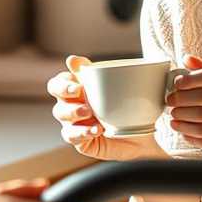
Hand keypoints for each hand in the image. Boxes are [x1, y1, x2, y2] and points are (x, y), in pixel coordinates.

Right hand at [47, 55, 166, 161]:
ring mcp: (75, 126)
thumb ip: (94, 72)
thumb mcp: (118, 85)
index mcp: (76, 91)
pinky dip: (82, 133)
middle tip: (81, 94)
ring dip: (73, 113)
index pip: (57, 84)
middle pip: (57, 101)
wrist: (145, 132)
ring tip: (91, 112)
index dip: (62, 84)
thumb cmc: (130, 104)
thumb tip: (72, 59)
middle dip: (66, 98)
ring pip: (62, 119)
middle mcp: (71, 108)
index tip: (78, 85)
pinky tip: (97, 130)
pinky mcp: (81, 142)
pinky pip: (72, 137)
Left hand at [166, 54, 201, 158]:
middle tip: (170, 102)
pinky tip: (185, 133)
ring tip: (174, 118)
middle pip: (201, 99)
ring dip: (182, 120)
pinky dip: (191, 137)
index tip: (176, 84)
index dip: (188, 80)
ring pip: (201, 121)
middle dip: (180, 101)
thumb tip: (186, 59)